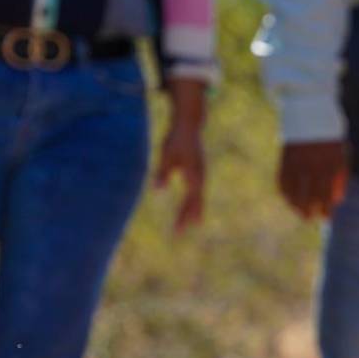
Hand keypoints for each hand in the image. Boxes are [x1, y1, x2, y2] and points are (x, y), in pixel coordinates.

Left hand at [155, 78, 206, 233]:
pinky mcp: (198, 171)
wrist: (189, 124)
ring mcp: (200, 174)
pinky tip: (191, 206)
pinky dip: (194, 201)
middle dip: (188, 217)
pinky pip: (197, 190)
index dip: (183, 216)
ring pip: (198, 197)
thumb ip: (163, 173)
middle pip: (195, 202)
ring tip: (193, 224)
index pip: (189, 201)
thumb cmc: (176, 139)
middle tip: (179, 233)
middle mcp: (200, 177)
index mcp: (193, 176)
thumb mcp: (166, 155)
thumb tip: (157, 191)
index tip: (177, 229)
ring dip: (194, 211)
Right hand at [279, 141, 347, 218]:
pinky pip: (282, 181)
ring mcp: (298, 162)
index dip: (325, 209)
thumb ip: (340, 179)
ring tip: (299, 211)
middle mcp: (313, 166)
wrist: (311, 113)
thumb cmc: (330, 139)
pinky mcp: (285, 158)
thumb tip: (337, 201)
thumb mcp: (341, 156)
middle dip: (308, 211)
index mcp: (331, 166)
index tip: (325, 217)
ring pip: (293, 191)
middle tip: (308, 218)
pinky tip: (288, 198)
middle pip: (308, 197)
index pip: (327, 195)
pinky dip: (284, 192)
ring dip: (295, 204)